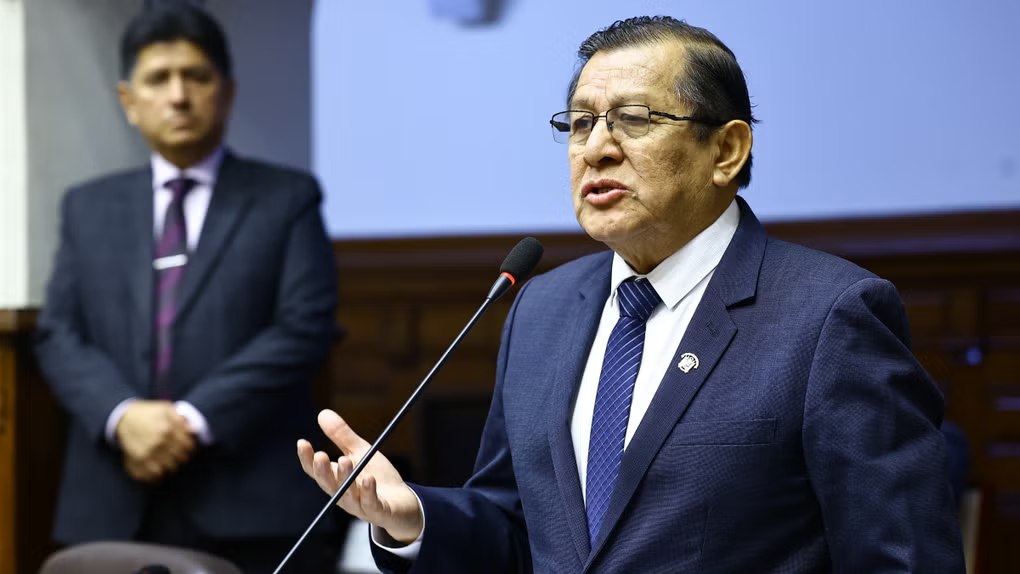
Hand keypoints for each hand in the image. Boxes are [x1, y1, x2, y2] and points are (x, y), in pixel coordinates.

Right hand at [116, 400, 194, 481]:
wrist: (124, 417)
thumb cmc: (148, 412)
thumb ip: (181, 419)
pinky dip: (159, 475)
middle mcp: (159, 442)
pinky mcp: (138, 460)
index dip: (190, 447)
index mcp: (168, 429)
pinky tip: (160, 470)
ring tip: (170, 461)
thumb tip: (194, 430)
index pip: (188, 446)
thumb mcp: (166, 409)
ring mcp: (148, 453)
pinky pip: (153, 475)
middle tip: (178, 455)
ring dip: (172, 466)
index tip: (186, 447)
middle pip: (180, 458)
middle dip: (182, 457)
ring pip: (169, 468)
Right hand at [298, 409, 423, 543]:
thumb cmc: (378, 477)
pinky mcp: (378, 511)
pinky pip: (371, 503)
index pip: (316, 472)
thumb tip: (322, 413)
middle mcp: (344, 496)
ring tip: (345, 461)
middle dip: (323, 471)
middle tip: (320, 456)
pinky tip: (368, 479)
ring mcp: (360, 505)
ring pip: (348, 494)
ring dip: (345, 478)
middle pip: (329, 485)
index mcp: (336, 480)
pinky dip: (368, 492)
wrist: (402, 502)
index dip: (307, 459)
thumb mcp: (361, 452)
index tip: (302, 443)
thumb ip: (342, 436)